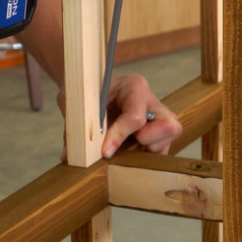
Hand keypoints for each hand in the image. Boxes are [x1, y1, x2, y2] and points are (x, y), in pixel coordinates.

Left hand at [56, 74, 182, 160]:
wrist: (91, 87)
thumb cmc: (87, 92)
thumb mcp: (77, 104)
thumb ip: (76, 127)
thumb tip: (69, 155)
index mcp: (133, 86)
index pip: (135, 116)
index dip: (120, 136)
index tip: (105, 152)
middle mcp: (151, 99)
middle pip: (169, 125)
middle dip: (150, 141)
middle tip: (131, 143)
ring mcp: (158, 114)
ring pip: (172, 134)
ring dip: (151, 148)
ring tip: (129, 149)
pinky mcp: (158, 128)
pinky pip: (165, 146)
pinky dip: (150, 155)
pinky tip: (131, 153)